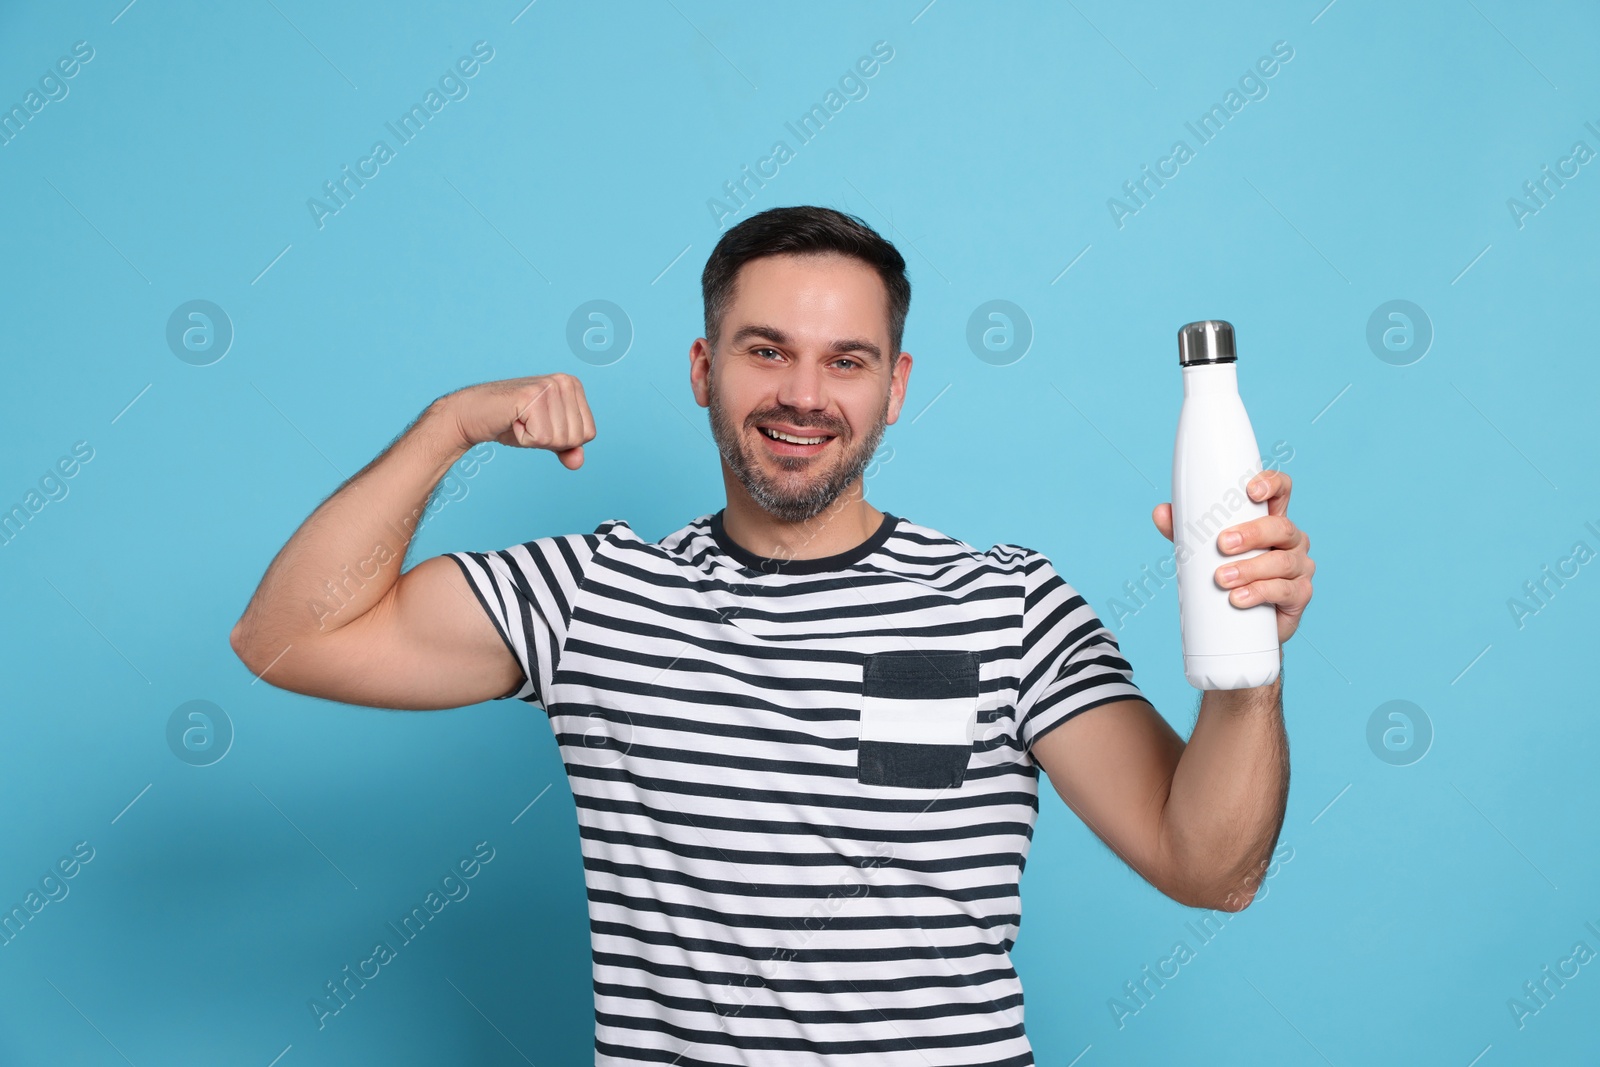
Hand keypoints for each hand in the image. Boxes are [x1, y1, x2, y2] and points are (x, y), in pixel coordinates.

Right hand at [440, 374, 596, 468]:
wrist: (473, 414)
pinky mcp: (533, 396)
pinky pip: (541, 438)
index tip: (540, 425)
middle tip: (527, 423)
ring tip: (519, 421)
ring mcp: (550, 386)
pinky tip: (513, 421)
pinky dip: (524, 438)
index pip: (588, 433)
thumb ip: (567, 448)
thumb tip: (578, 462)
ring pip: (559, 439)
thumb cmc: (510, 423)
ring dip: (535, 439)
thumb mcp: (547, 438)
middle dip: (549, 441)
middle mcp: (565, 381)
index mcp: (574, 386)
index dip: (562, 440)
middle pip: (576, 438)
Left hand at [1151, 469, 1313, 643]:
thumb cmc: (1229, 575)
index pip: (1282, 491)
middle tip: (1222, 544)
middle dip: (1251, 534)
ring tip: (1222, 578)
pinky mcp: (1300, 595)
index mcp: (1272, 520)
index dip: (1272, 484)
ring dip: (1250, 568)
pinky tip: (1239, 598)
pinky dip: (1259, 593)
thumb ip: (1184, 531)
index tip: (1250, 491)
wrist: (1243, 624)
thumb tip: (1161, 512)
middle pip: (1281, 527)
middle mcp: (1292, 540)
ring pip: (1282, 561)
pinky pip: (1285, 591)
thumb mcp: (1205, 550)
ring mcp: (1300, 567)